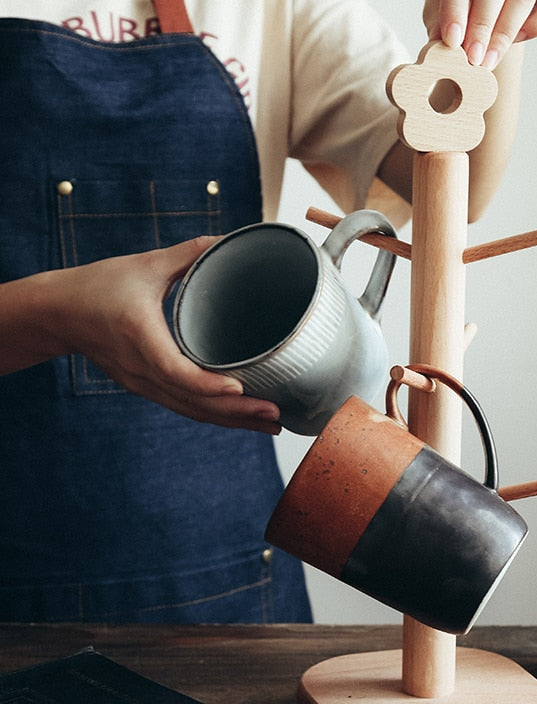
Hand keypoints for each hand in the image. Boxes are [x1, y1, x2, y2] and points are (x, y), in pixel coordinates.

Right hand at [52, 238, 282, 433]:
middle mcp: (141, 368)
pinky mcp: (146, 387)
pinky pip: (185, 407)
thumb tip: (228, 240)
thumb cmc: (97, 286)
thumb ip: (187, 253)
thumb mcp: (143, 265)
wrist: (56, 313)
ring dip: (232, 421)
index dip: (207, 384)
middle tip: (277, 416)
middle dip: (237, 413)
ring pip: (192, 411)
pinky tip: (243, 419)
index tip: (239, 389)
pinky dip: (215, 416)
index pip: (174, 370)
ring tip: (272, 425)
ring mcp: (143, 383)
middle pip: (192, 402)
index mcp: (139, 336)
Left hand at [423, 0, 536, 68]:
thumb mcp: (447, 9)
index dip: (455, 12)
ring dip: (504, 34)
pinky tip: (517, 39)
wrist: (492, 4)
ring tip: (488, 61)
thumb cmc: (467, 5)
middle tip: (473, 59)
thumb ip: (441, 22)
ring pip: (522, 1)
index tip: (452, 40)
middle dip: (482, 28)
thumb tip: (435, 46)